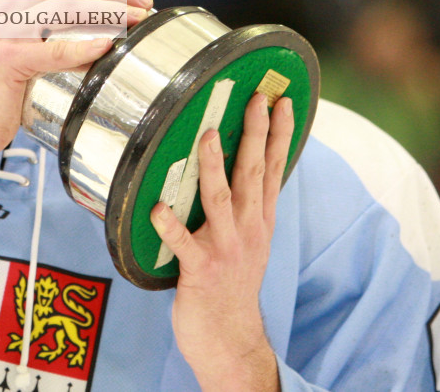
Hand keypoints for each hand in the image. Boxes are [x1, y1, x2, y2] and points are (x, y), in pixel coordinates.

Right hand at [0, 0, 151, 161]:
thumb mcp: (32, 57)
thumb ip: (59, 40)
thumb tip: (104, 38)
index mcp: (18, 3)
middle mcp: (12, 8)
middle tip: (145, 3)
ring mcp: (8, 30)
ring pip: (66, 7)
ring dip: (107, 11)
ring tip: (135, 20)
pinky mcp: (9, 58)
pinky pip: (53, 49)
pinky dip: (82, 46)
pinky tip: (105, 45)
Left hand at [151, 93, 294, 391]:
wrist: (231, 341)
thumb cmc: (231, 285)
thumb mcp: (250, 240)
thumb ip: (245, 204)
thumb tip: (237, 163)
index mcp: (260, 220)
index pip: (274, 169)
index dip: (279, 134)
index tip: (283, 100)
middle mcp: (248, 229)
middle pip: (254, 174)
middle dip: (254, 134)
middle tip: (256, 99)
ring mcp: (225, 249)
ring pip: (220, 200)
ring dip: (213, 168)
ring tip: (207, 137)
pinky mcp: (200, 271)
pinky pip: (182, 244)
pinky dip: (170, 225)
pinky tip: (157, 207)